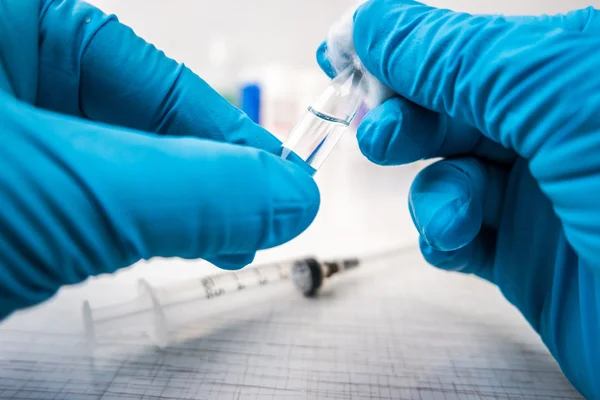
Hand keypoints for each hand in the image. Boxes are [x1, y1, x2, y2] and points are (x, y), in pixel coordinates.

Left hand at [0, 0, 318, 319]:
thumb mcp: (72, 194)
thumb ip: (191, 190)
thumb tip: (287, 197)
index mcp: (8, 28)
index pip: (153, 76)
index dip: (229, 135)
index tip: (280, 181)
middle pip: (131, 117)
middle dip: (198, 175)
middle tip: (252, 218)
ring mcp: (0, 138)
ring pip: (103, 162)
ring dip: (162, 205)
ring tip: (212, 239)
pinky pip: (69, 198)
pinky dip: (114, 225)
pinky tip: (140, 242)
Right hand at [317, 1, 599, 396]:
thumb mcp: (560, 100)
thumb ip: (459, 59)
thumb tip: (377, 24)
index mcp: (576, 69)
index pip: (468, 43)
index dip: (400, 43)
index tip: (344, 51)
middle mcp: (559, 129)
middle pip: (450, 107)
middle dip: (406, 118)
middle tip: (377, 131)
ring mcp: (540, 196)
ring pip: (447, 173)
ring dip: (432, 191)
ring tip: (449, 214)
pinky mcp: (525, 255)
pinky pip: (455, 235)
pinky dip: (439, 237)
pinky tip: (452, 241)